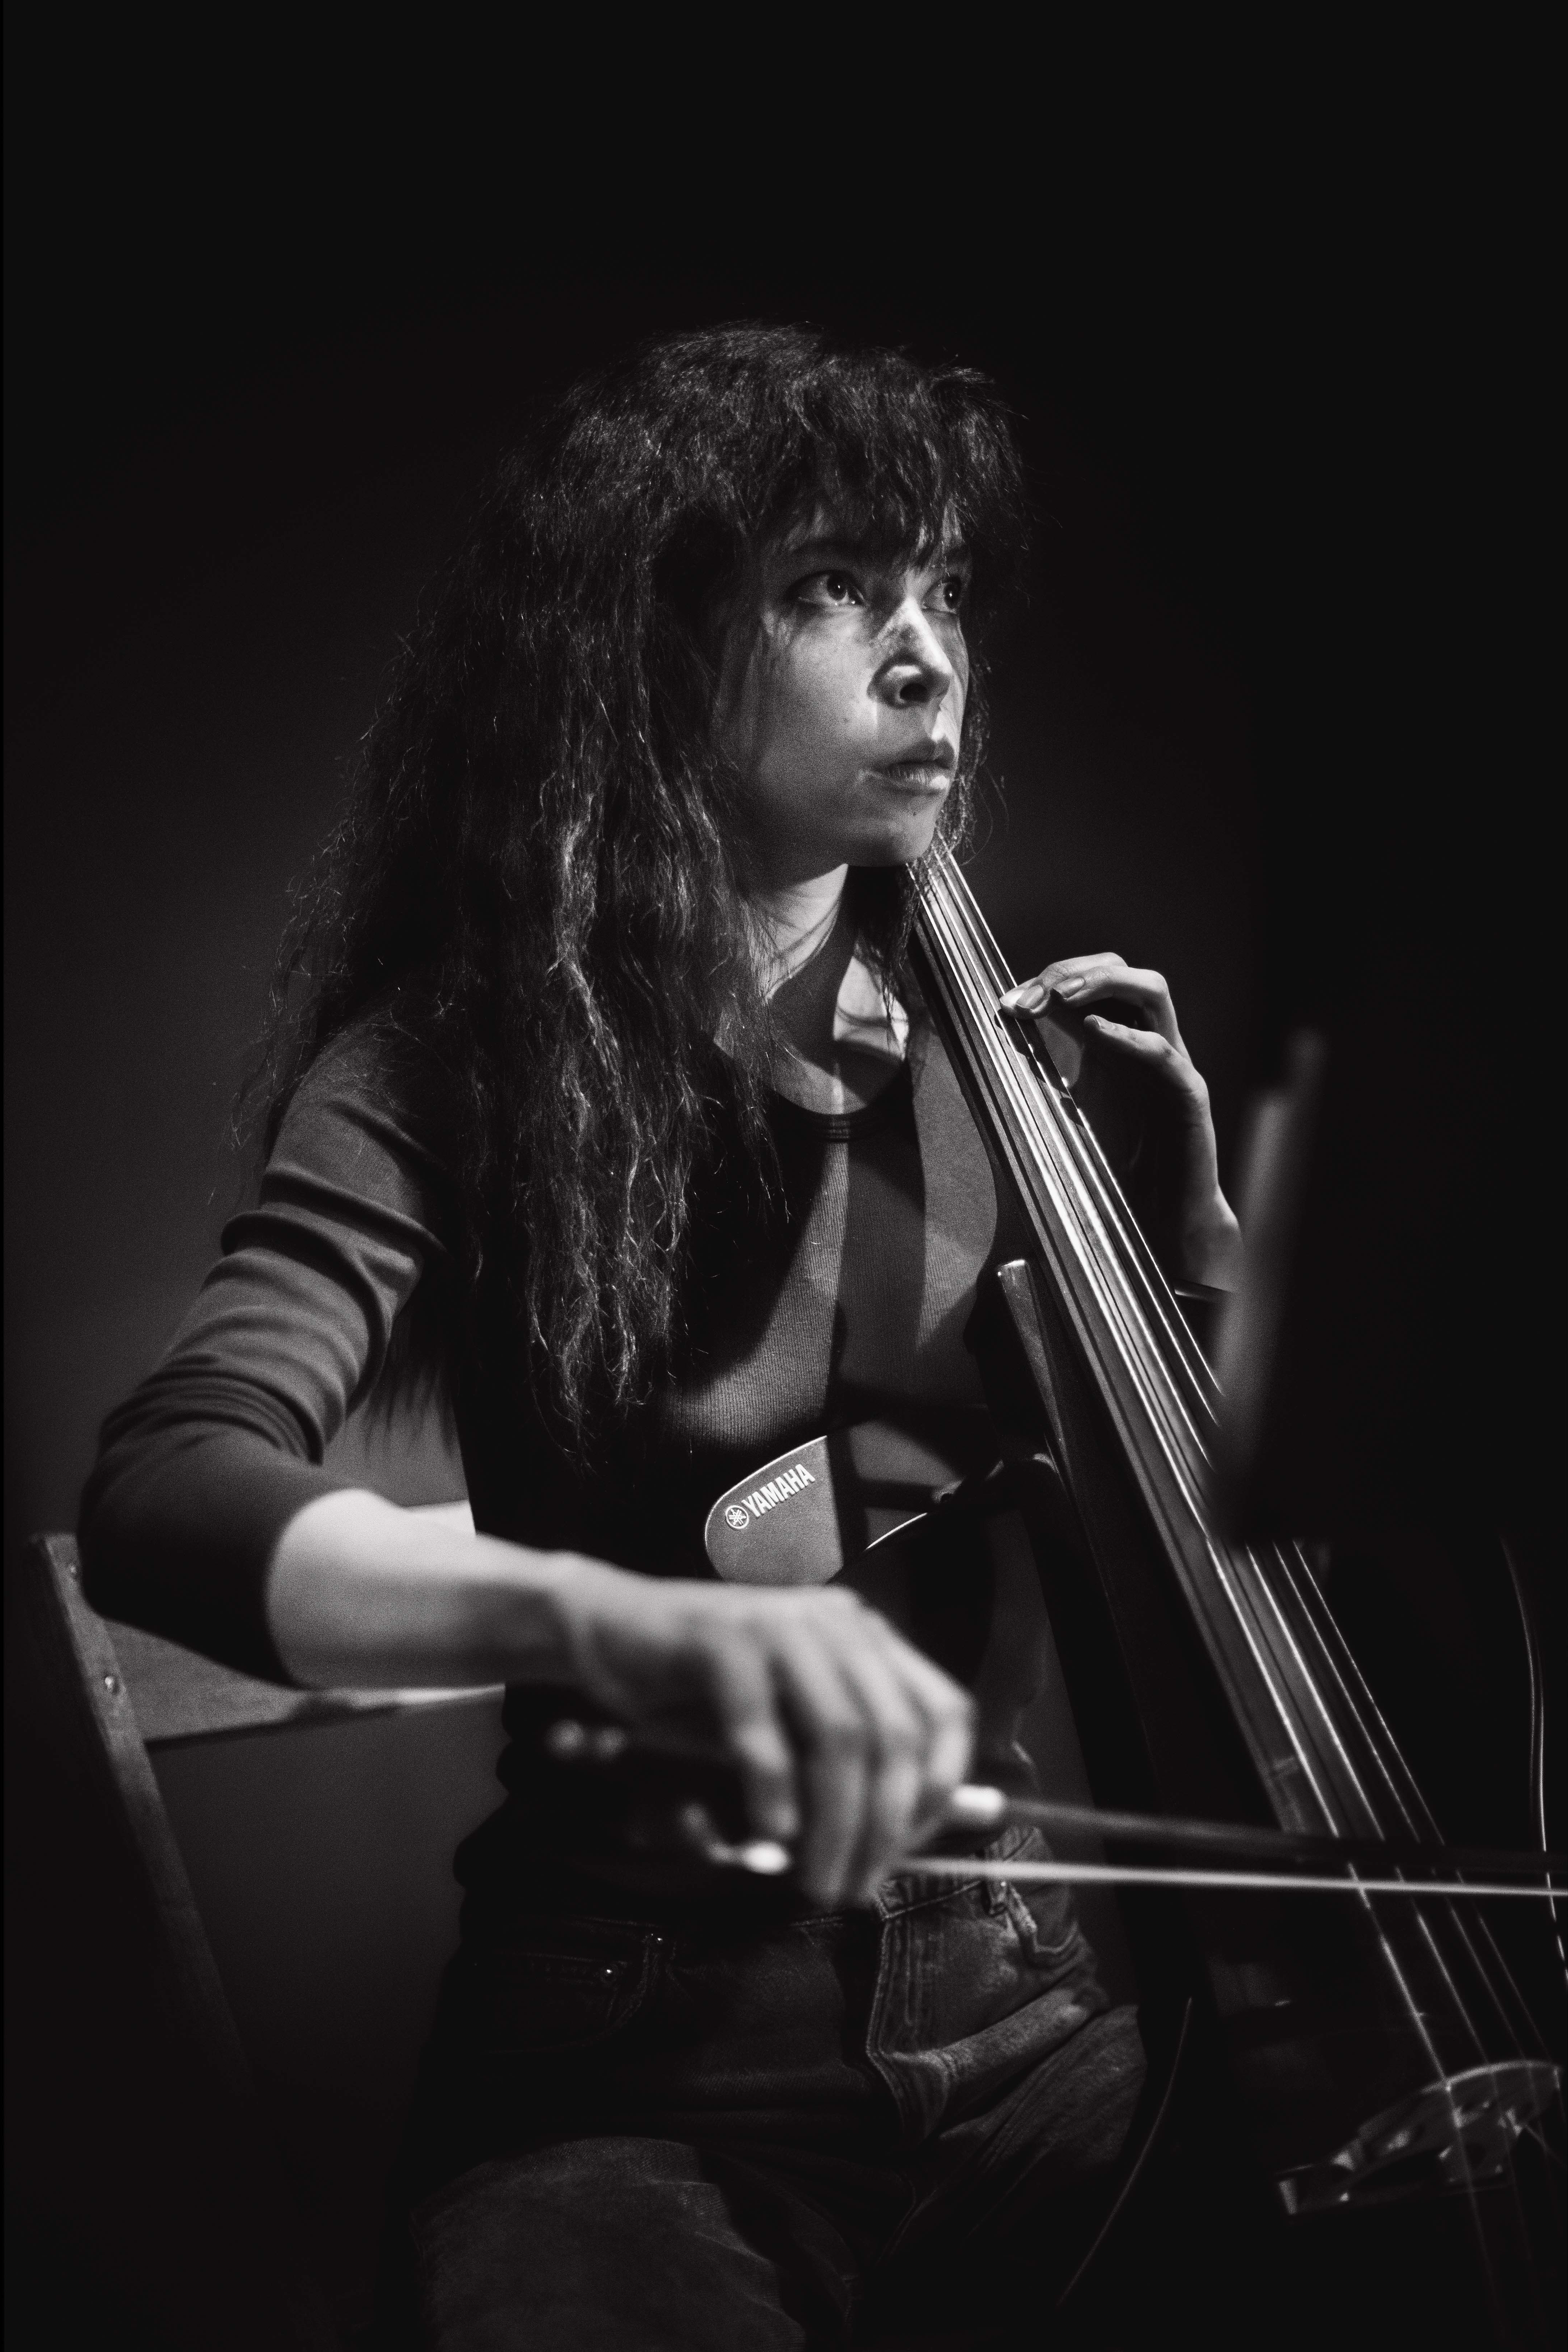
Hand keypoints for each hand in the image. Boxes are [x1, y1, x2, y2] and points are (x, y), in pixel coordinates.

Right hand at [551, 1564, 974, 1906]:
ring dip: (834, 1825)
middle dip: (882, 1827)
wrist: (608, 1630)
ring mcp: (779, 1622)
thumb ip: (837, 1767)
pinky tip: (769, 1836)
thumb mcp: (782, 1723)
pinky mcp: (721, 1637)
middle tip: (853, 1889)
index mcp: (863, 1637)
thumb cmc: (699, 1691)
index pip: (944, 1713)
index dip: (940, 1790)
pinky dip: (772, 1793)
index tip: (906, 1852)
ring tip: (814, 1882)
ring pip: (839, 1736)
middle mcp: (835, 1621)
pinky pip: (762, 1729)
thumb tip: (893, 1843)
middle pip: (894, 1734)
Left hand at [1001, 954, 1240, 1288]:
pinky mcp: (1188, 1094)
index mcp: (1115, 1043)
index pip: (1089, 984)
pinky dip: (1129, 1036)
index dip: (1048, 981)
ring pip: (1153, 990)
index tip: (1006, 1002)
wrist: (1156, 1219)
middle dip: (1073, 971)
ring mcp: (1171, 1064)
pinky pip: (1164, 1052)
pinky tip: (1094, 1031)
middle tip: (1031, 992)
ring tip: (1061, 994)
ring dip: (1103, 982)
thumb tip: (986, 1056)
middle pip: (1121, 971)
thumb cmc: (1113, 1168)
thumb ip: (1039, 1079)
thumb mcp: (1065, 1112)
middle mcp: (1146, 1042)